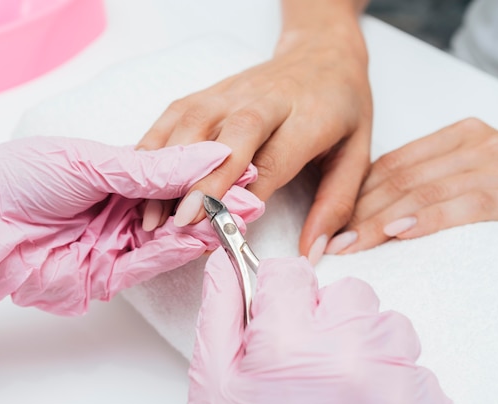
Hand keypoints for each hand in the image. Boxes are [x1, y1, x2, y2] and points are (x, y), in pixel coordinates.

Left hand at [0, 137, 263, 318]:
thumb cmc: (21, 179)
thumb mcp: (92, 163)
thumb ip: (152, 168)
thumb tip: (210, 153)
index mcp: (117, 176)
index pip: (174, 176)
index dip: (207, 173)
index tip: (242, 167)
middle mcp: (123, 210)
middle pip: (178, 209)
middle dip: (214, 204)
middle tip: (250, 197)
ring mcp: (117, 243)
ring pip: (170, 238)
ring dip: (202, 228)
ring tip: (236, 215)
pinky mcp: (109, 274)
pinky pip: (149, 263)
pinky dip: (175, 250)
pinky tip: (200, 236)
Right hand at [136, 5, 371, 263]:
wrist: (321, 53)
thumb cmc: (341, 108)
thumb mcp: (357, 155)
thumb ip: (335, 205)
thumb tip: (312, 254)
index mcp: (309, 115)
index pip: (272, 158)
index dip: (245, 195)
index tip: (223, 230)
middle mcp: (265, 99)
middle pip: (228, 137)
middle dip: (200, 181)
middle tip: (180, 223)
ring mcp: (230, 92)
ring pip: (191, 125)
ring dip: (167, 170)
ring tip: (151, 215)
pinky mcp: (207, 92)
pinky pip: (173, 117)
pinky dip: (152, 148)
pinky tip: (141, 180)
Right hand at [188, 248, 454, 403]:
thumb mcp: (216, 381)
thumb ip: (220, 310)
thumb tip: (226, 258)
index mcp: (290, 346)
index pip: (291, 271)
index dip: (278, 297)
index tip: (276, 323)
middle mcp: (350, 356)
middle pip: (347, 291)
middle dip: (326, 317)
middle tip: (307, 363)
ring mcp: (394, 383)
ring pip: (386, 323)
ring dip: (364, 345)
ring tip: (338, 387)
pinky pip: (413, 364)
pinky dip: (390, 378)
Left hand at [326, 118, 497, 253]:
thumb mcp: (464, 178)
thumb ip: (425, 184)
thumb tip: (367, 211)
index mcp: (460, 137)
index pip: (392, 165)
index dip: (356, 195)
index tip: (329, 222)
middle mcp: (479, 144)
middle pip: (400, 180)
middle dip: (359, 213)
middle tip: (330, 242)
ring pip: (422, 192)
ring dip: (379, 222)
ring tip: (350, 246)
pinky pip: (467, 205)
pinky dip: (431, 219)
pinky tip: (400, 233)